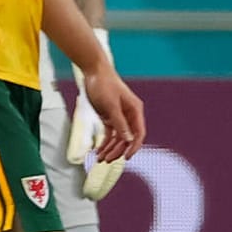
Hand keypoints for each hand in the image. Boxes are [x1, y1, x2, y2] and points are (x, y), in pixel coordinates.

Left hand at [67, 31, 125, 199]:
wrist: (93, 71)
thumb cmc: (104, 84)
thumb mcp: (111, 105)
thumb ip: (120, 123)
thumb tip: (128, 140)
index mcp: (134, 111)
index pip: (138, 134)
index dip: (134, 147)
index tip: (126, 158)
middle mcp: (129, 115)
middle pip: (126, 139)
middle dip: (117, 151)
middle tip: (106, 160)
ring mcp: (119, 117)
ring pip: (117, 138)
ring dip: (110, 149)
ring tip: (99, 159)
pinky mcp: (109, 117)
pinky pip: (109, 134)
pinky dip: (104, 143)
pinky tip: (98, 151)